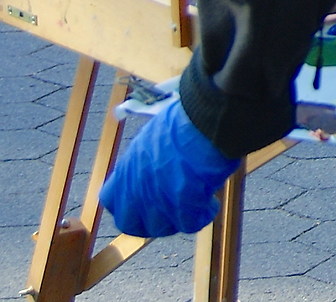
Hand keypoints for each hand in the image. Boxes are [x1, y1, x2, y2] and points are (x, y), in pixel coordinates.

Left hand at [100, 97, 236, 237]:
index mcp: (128, 167)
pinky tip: (212, 202)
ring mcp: (158, 199)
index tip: (144, 199)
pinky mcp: (183, 206)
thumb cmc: (187, 120)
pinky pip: (190, 224)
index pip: (110, 199)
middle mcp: (137, 188)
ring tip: (196, 204)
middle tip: (170, 210)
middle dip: (149, 221)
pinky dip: (203, 214)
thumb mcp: (155, 136)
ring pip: (160, 228)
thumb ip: (149, 159)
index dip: (127, 203)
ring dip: (177, 219)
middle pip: (130, 223)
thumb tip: (158, 165)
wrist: (207, 120)